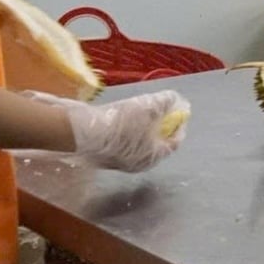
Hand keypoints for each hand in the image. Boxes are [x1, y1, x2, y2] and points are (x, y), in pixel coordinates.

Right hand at [23, 89, 189, 172]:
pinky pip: (128, 143)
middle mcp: (141, 164)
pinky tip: (126, 118)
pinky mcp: (109, 157)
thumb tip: (174, 100)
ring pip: (142, 143)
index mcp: (154, 156)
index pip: (175, 142)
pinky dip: (133, 131)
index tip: (181, 112)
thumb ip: (164, 103)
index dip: (179, 125)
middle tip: (162, 110)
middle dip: (162, 125)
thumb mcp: (147, 107)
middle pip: (158, 143)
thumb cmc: (120, 123)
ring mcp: (123, 162)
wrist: (83, 134)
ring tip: (144, 111)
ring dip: (146, 128)